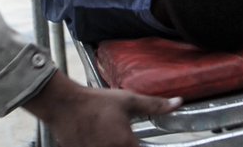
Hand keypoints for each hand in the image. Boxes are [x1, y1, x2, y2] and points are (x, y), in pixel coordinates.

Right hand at [26, 72, 180, 146]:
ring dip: (115, 146)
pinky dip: (101, 146)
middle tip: (124, 137)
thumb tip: (178, 103)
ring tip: (110, 135)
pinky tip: (100, 138)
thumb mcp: (128, 100)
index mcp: (126, 144)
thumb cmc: (97, 102)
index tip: (138, 142)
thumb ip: (154, 105)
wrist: (64, 105)